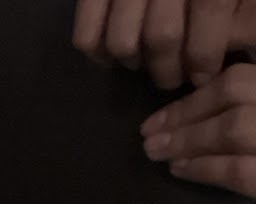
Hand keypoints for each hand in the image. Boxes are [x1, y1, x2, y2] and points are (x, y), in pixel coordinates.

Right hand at [72, 0, 255, 89]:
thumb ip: (237, 4)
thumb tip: (235, 39)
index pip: (210, 5)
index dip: (208, 49)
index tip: (203, 74)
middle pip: (163, 33)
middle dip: (168, 69)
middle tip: (173, 77)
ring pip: (122, 41)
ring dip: (134, 63)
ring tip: (143, 62)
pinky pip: (86, 35)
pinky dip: (97, 54)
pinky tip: (113, 55)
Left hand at [142, 63, 255, 191]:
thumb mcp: (253, 123)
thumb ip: (242, 111)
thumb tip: (195, 115)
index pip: (240, 78)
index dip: (196, 95)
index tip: (161, 115)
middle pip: (234, 91)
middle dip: (185, 114)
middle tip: (148, 136)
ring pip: (234, 126)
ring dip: (188, 139)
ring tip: (157, 153)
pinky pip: (241, 169)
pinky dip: (207, 168)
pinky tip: (181, 170)